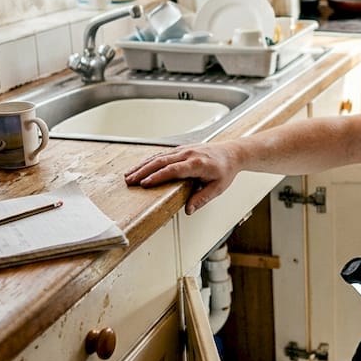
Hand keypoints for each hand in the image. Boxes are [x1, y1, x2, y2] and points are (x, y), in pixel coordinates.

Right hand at [123, 143, 238, 213]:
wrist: (232, 153)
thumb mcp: (218, 188)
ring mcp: (183, 150)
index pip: (173, 170)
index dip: (158, 176)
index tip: (145, 183)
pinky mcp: (180, 150)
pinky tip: (138, 168)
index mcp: (197, 164)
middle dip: (143, 171)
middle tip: (130, 181)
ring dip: (142, 166)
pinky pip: (161, 155)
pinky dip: (148, 162)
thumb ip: (202, 198)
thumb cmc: (225, 171)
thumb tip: (188, 210)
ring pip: (158, 156)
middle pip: (161, 161)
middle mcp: (188, 154)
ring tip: (128, 176)